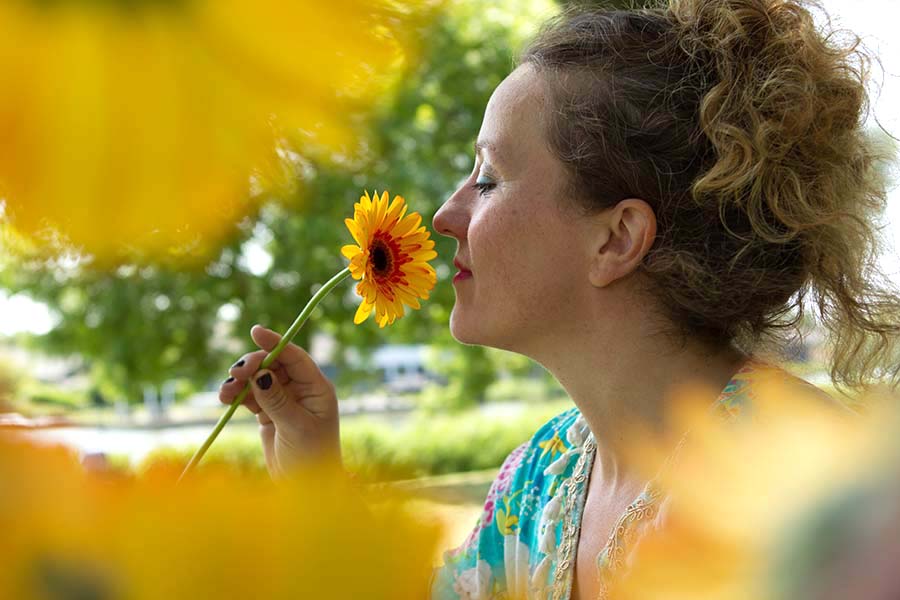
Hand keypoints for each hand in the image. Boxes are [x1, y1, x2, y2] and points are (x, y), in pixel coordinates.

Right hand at [218, 325, 340, 478]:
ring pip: (259, 379)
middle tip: (234, 374)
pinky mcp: (270, 413)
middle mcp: (302, 390)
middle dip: (252, 365)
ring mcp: (285, 400)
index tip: (255, 332)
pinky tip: (226, 398)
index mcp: (317, 388)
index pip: (295, 357)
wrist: (307, 488)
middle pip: (273, 364)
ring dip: (241, 381)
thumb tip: (260, 373)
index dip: (276, 343)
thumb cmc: (311, 457)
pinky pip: (251, 396)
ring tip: (225, 393)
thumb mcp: (295, 426)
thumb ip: (276, 399)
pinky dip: (238, 395)